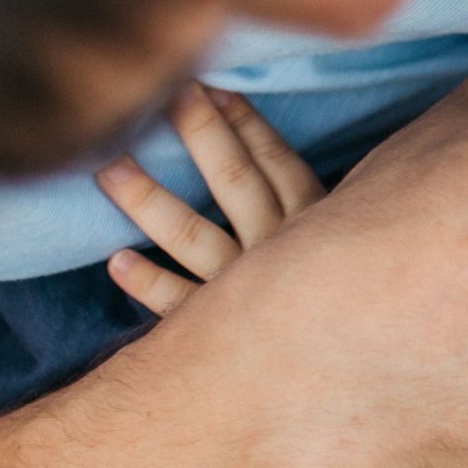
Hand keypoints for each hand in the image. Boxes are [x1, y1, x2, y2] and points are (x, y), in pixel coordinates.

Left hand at [95, 84, 327, 313]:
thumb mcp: (350, 248)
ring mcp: (250, 291)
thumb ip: (319, 212)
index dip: (247, 124)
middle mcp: (283, 252)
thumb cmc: (347, 304)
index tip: (216, 88)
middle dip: (200, 134)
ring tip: (110, 169)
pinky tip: (117, 262)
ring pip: (194, 236)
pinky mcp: (222, 330)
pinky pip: (180, 305)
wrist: (357, 379)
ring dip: (150, 202)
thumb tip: (291, 166)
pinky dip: (148, 284)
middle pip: (235, 182)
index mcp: (318, 228)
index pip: (279, 163)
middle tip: (165, 96)